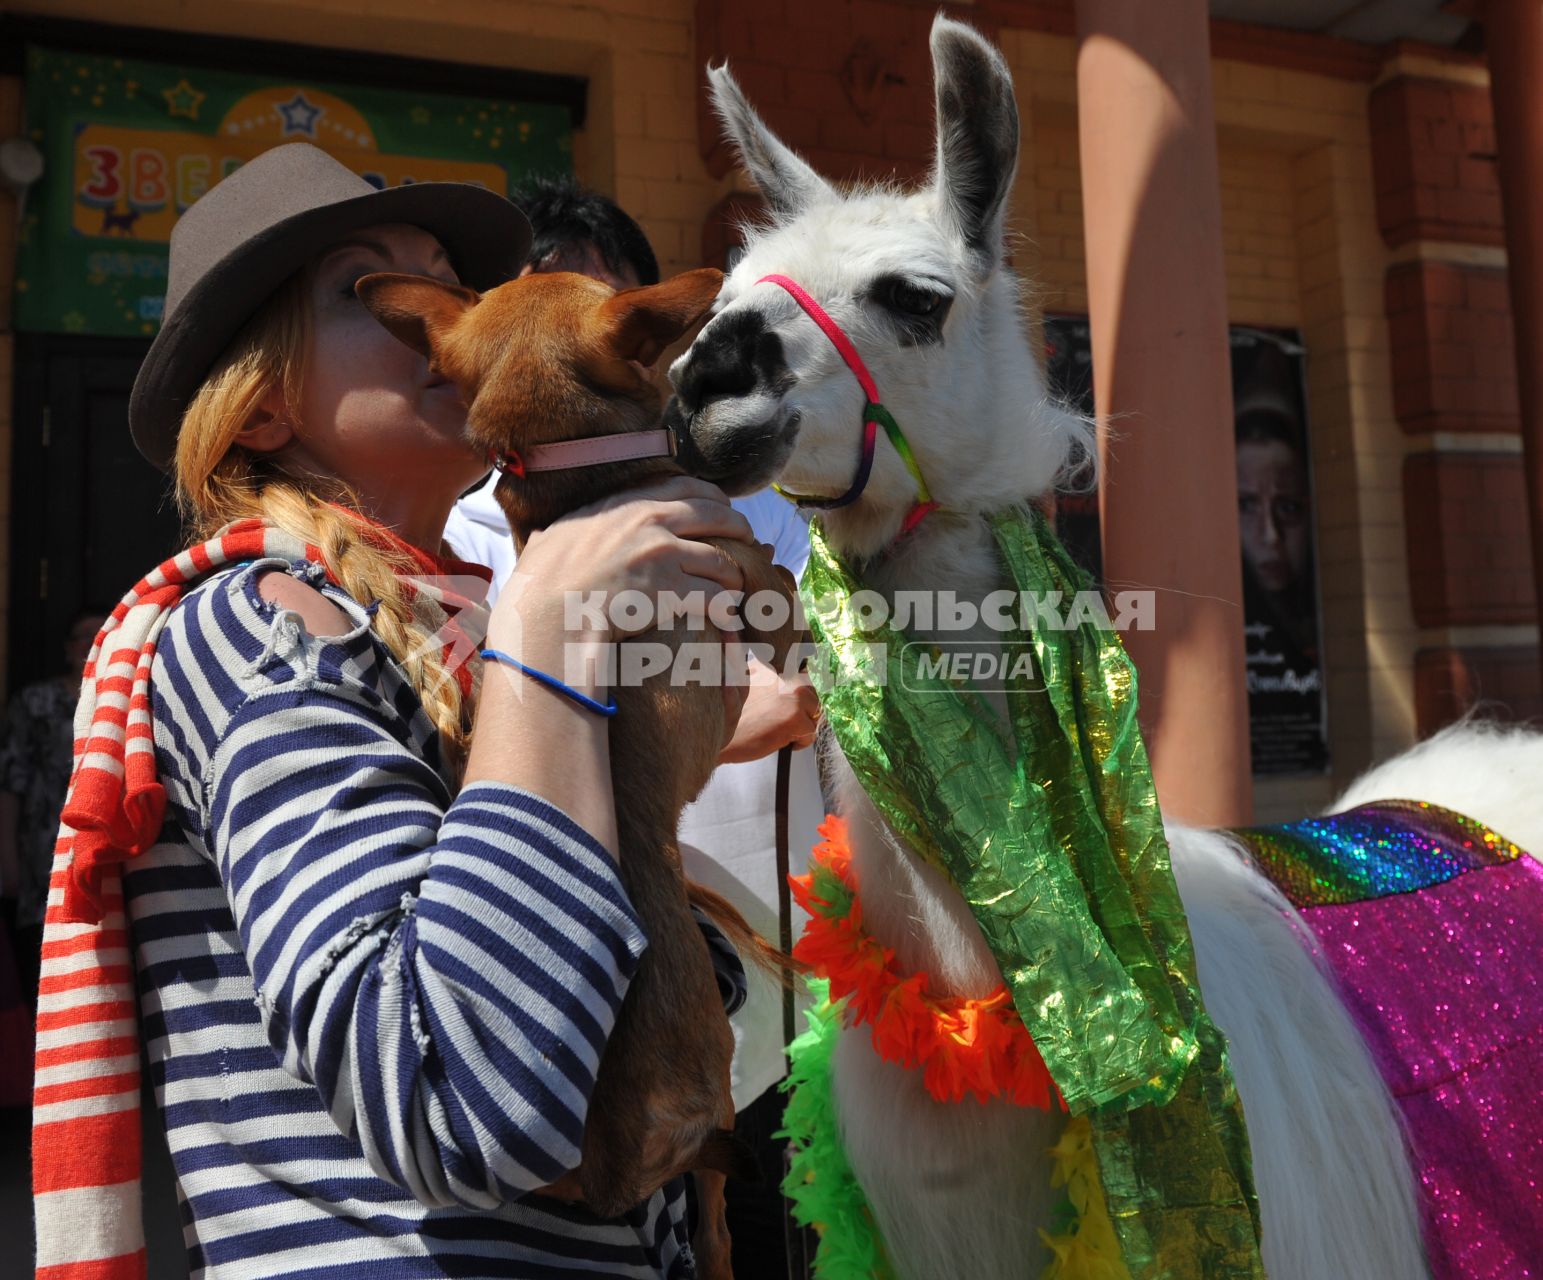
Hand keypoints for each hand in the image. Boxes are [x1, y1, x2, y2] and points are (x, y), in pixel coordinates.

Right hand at [493, 475, 752, 645]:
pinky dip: (727, 609)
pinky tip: (728, 618)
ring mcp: (664, 555)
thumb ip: (569, 529)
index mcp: (628, 504)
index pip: (688, 487)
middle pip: (719, 517)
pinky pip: (717, 596)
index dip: (716, 499)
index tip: (726, 511)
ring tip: (736, 591)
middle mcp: (652, 521)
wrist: (547, 614)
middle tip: (748, 549)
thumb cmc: (541, 582)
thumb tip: (545, 534)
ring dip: (735, 578)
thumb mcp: (554, 537)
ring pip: (723, 560)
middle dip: (741, 533)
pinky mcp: (672, 590)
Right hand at [718, 656, 819, 762]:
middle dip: (803, 708)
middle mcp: (786, 675)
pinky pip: (810, 733)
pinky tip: (780, 740)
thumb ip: (765, 675)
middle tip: (781, 719)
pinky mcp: (796, 718)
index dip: (799, 690)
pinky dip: (799, 742)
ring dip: (802, 724)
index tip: (791, 701)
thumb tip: (786, 669)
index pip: (803, 670)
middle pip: (813, 692)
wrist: (715, 735)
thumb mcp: (743, 683)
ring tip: (779, 730)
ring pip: (815, 712)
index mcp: (773, 665)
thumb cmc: (728, 715)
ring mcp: (793, 696)